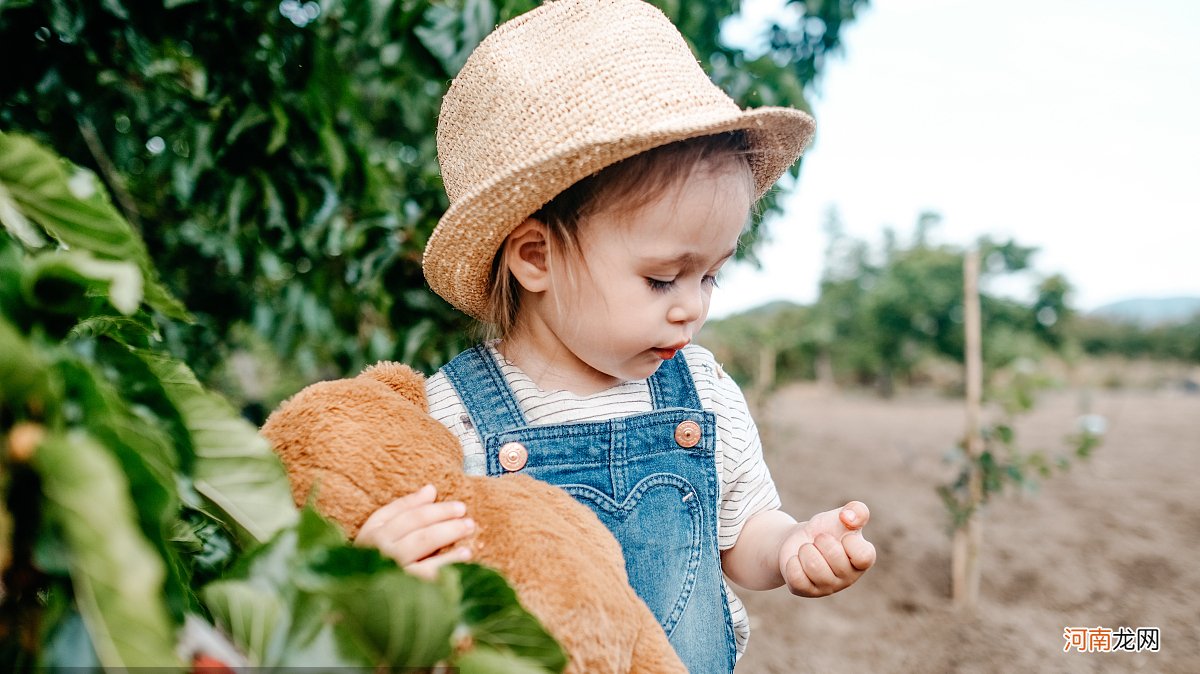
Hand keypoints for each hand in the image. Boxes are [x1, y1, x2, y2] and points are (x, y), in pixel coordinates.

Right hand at [354, 484, 474, 578]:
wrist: (359, 599)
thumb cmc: (374, 556)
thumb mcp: (380, 529)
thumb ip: (403, 508)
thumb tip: (430, 489)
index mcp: (373, 533)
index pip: (407, 515)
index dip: (435, 509)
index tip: (459, 506)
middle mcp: (381, 550)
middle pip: (419, 530)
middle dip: (445, 519)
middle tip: (467, 518)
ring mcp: (391, 570)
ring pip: (423, 545)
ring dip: (448, 534)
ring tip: (468, 529)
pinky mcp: (402, 587)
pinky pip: (429, 572)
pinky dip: (449, 561)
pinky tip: (465, 555)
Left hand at [777, 501, 875, 596]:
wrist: (798, 539)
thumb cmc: (826, 529)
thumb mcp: (842, 515)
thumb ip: (857, 510)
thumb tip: (848, 517)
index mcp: (863, 560)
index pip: (864, 556)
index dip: (849, 541)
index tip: (842, 536)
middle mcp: (848, 578)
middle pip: (834, 556)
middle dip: (820, 540)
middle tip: (819, 540)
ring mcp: (827, 588)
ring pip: (813, 566)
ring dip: (805, 550)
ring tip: (808, 550)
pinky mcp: (805, 591)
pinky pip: (796, 576)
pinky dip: (792, 562)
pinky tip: (797, 560)